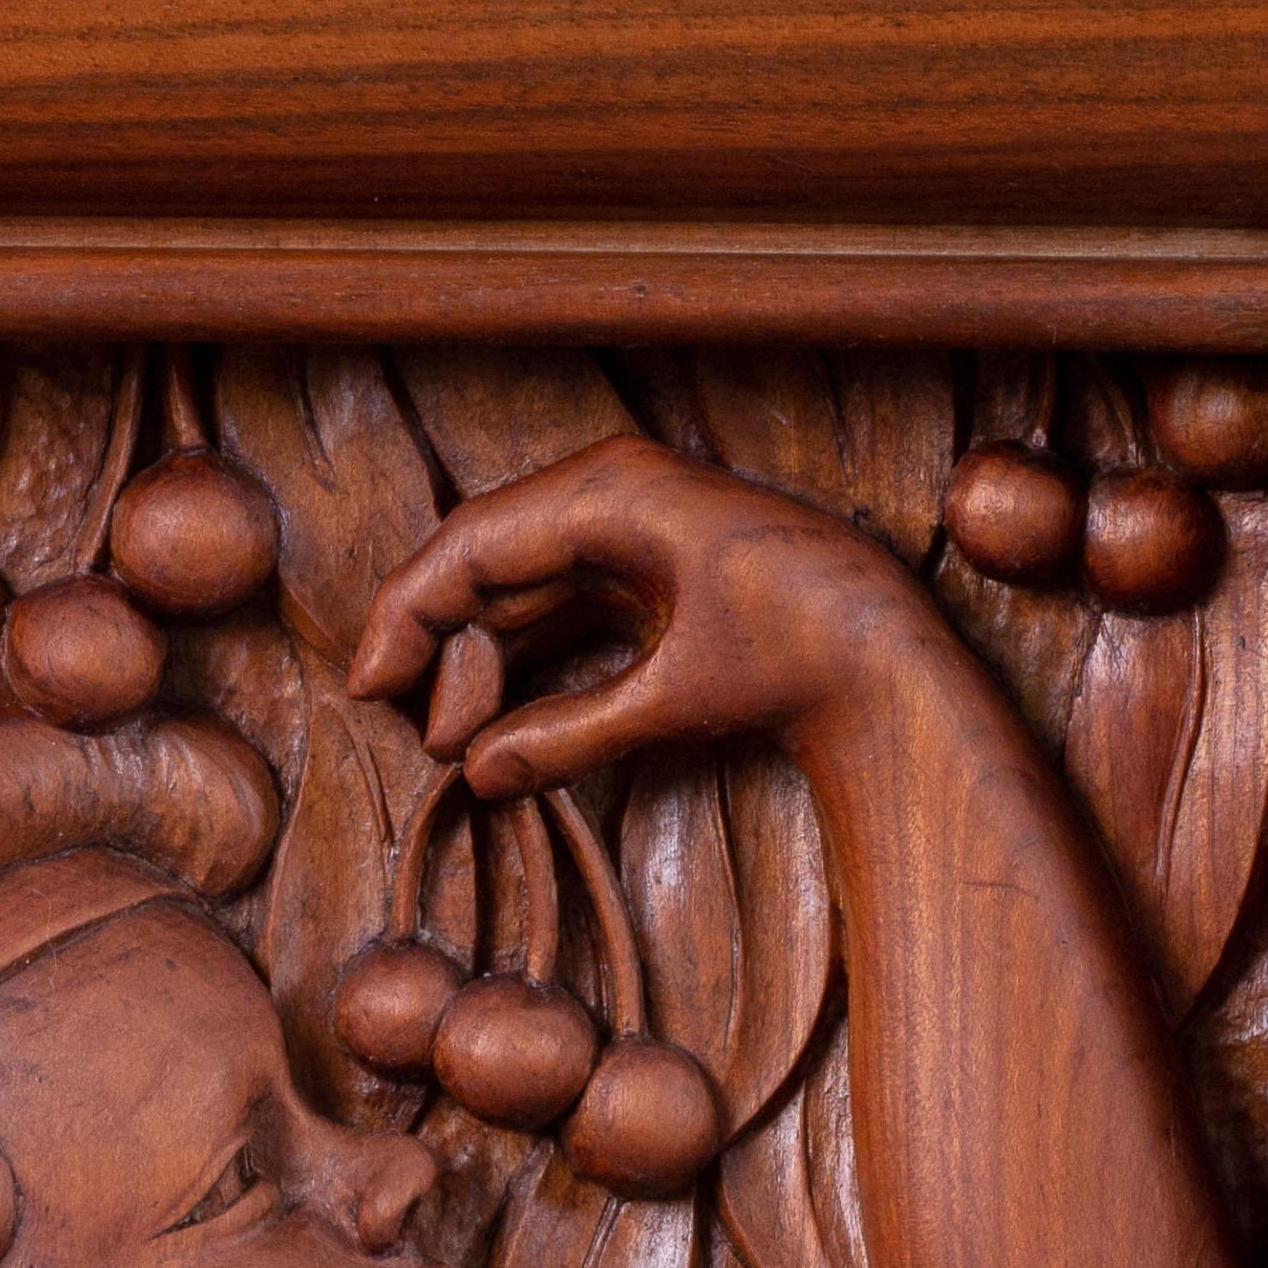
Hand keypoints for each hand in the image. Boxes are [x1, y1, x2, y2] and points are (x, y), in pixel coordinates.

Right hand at [353, 440, 944, 791]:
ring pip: (517, 591)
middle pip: (483, 565)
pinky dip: (526, 662)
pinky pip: (558, 607)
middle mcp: (611, 493)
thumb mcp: (675, 701)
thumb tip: (479, 774)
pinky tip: (505, 724)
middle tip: (435, 745)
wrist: (898, 654)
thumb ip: (567, 735)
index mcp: (611, 493)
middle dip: (446, 655)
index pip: (469, 545)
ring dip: (482, 666)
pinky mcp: (646, 567)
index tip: (369, 688)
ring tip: (465, 747)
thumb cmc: (805, 656)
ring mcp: (628, 527)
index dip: (407, 617)